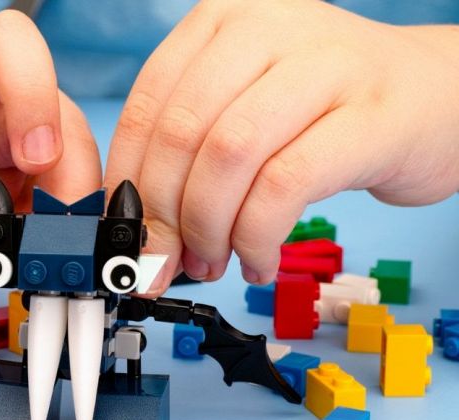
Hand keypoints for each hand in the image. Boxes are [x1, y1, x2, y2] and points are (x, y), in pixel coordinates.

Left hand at [105, 0, 458, 291]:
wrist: (433, 94)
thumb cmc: (324, 110)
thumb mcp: (242, 110)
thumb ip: (188, 157)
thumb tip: (141, 235)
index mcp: (221, 21)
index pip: (147, 107)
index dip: (127, 182)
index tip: (125, 234)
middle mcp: (267, 26)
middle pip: (182, 134)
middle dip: (164, 216)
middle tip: (167, 263)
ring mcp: (323, 64)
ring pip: (228, 158)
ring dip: (209, 229)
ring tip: (214, 262)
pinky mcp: (369, 115)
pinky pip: (284, 186)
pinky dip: (257, 236)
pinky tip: (258, 259)